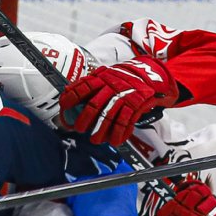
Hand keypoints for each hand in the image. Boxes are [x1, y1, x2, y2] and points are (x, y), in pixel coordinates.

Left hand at [59, 56, 179, 144]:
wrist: (150, 75)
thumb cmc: (123, 79)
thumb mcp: (106, 75)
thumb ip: (89, 83)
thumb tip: (66, 91)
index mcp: (102, 77)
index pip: (83, 87)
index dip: (71, 98)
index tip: (64, 108)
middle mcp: (111, 86)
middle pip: (93, 105)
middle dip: (84, 120)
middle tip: (79, 129)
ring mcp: (123, 96)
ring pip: (108, 117)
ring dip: (100, 131)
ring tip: (95, 140)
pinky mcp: (135, 106)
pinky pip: (125, 122)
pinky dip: (118, 134)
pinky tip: (114, 140)